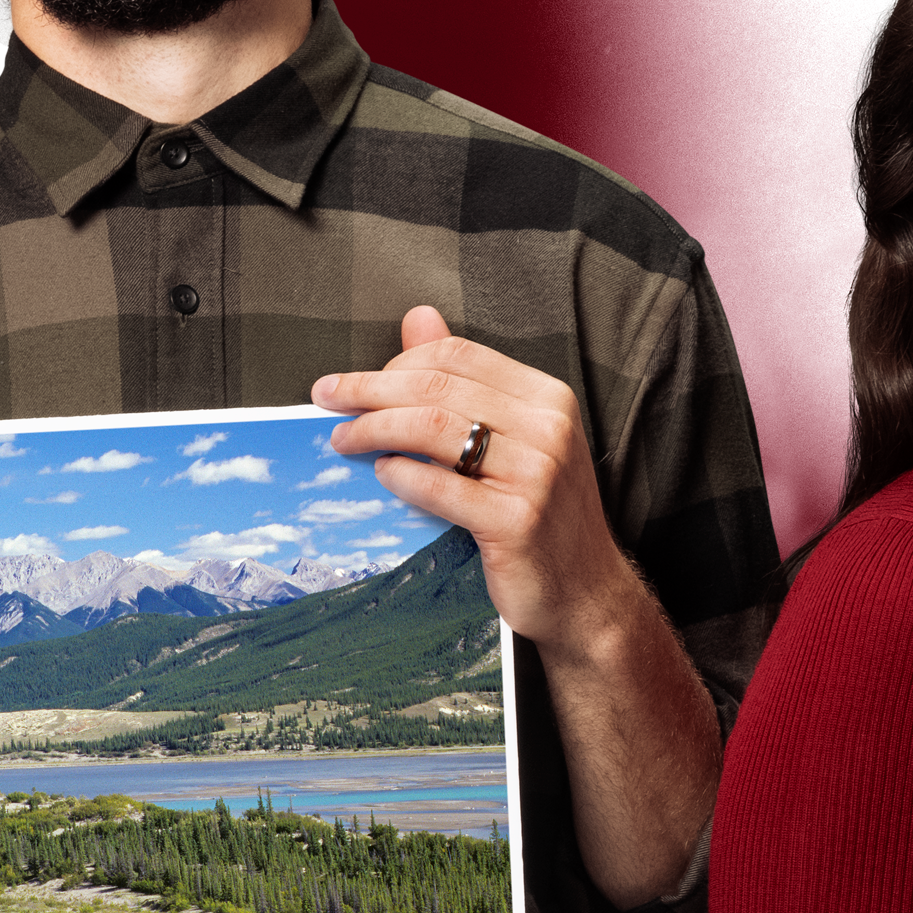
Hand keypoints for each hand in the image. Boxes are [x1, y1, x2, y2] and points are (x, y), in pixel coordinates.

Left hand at [315, 306, 658, 661]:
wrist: (587, 594)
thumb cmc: (541, 516)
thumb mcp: (514, 440)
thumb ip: (466, 381)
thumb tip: (418, 318)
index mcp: (547, 398)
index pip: (457, 356)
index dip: (395, 362)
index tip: (350, 382)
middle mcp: (548, 428)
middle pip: (439, 388)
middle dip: (370, 389)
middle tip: (326, 398)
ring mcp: (537, 475)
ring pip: (434, 429)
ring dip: (375, 429)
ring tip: (343, 440)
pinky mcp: (518, 522)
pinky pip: (442, 487)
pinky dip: (402, 476)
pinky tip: (381, 474)